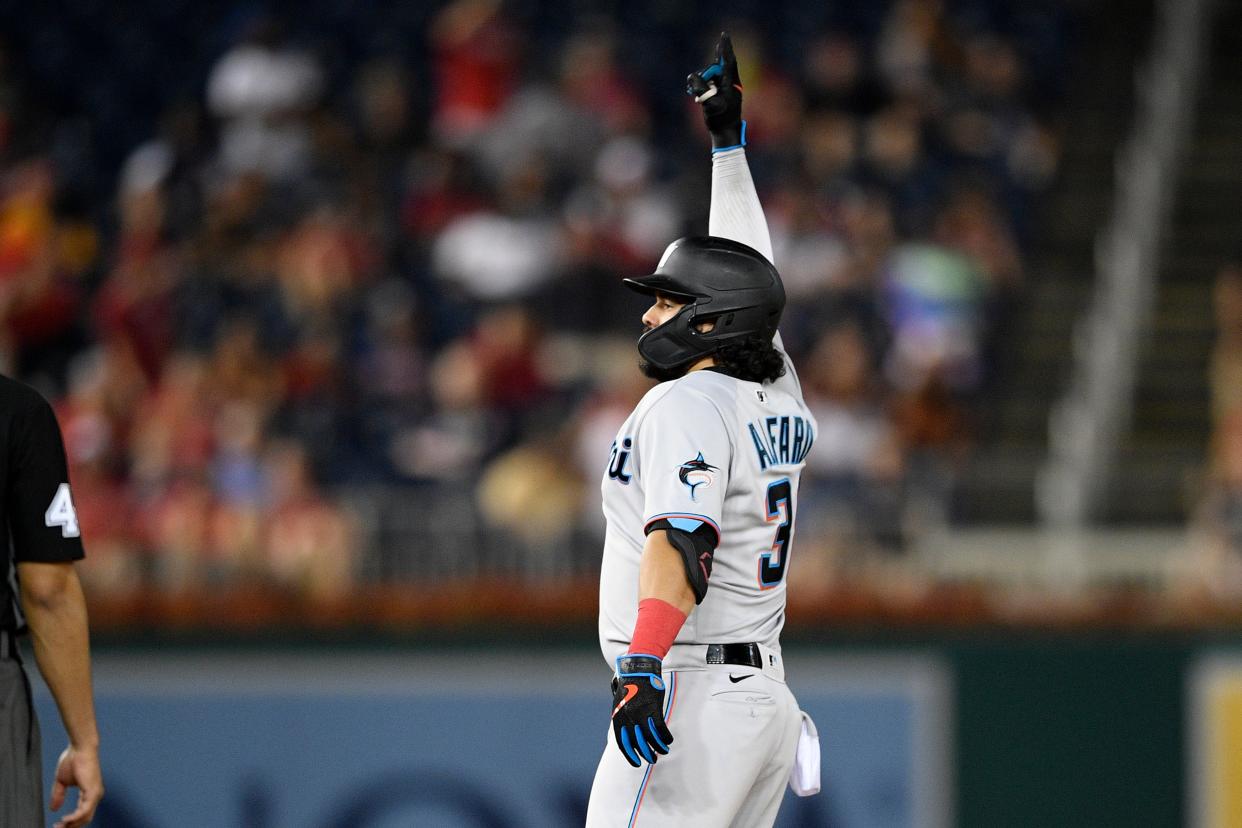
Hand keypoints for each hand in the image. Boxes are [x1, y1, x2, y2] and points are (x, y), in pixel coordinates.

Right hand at [50, 744, 102, 827]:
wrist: (80, 748)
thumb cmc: (73, 760)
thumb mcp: (62, 782)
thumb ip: (59, 795)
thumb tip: (53, 809)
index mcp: (89, 793)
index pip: (82, 814)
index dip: (70, 822)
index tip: (57, 826)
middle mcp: (95, 795)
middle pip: (84, 819)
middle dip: (71, 826)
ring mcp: (95, 793)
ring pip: (85, 817)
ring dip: (71, 824)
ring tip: (59, 827)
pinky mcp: (93, 791)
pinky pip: (85, 810)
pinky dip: (75, 817)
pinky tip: (65, 820)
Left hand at [610, 654, 673, 766]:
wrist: (638, 670)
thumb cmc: (629, 687)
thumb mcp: (619, 703)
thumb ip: (621, 718)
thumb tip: (623, 734)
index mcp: (618, 717)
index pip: (623, 743)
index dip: (630, 755)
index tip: (637, 764)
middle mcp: (628, 718)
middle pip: (637, 743)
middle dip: (646, 754)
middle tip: (653, 760)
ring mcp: (641, 713)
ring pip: (651, 738)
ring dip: (658, 747)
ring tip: (664, 752)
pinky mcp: (653, 708)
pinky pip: (660, 728)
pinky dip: (665, 737)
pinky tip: (669, 740)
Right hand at [686, 32, 743, 149]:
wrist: (725, 133)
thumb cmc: (720, 119)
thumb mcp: (709, 104)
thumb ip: (700, 88)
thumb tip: (692, 76)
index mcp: (731, 83)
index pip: (728, 61)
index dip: (725, 48)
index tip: (724, 35)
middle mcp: (729, 82)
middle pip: (715, 68)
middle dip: (706, 75)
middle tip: (698, 91)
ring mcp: (724, 87)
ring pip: (710, 75)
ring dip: (701, 83)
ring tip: (695, 96)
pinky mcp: (719, 93)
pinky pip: (708, 83)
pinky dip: (701, 86)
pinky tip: (695, 95)